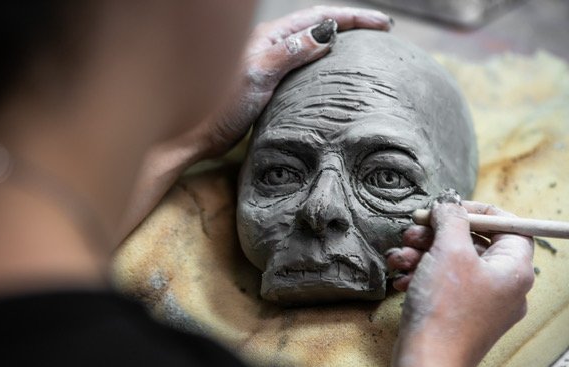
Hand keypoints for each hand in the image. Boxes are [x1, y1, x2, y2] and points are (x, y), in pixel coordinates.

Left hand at [187, 6, 392, 159]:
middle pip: (317, 27)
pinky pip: (303, 69)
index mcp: (269, 38)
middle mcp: (270, 47)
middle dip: (350, 25)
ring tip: (363, 50)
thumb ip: (289, 53)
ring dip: (338, 44)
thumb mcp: (258, 74)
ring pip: (311, 47)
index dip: (352, 19)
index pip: (318, 18)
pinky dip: (323, 67)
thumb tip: (325, 33)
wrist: (196, 134)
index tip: (383, 25)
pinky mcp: (268, 88)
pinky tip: (332, 77)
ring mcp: (269, 67)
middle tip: (381, 32)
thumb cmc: (220, 105)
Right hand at [385, 200, 533, 366]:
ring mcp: (482, 303)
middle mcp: (504, 286)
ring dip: (422, 254)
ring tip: (399, 257)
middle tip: (413, 231)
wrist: (427, 362)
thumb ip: (451, 219)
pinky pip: (443, 285)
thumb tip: (448, 205)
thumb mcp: (448, 250)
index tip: (447, 208)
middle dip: (437, 233)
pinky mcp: (459, 316)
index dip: (476, 211)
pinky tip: (401, 279)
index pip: (508, 225)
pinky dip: (421, 276)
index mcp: (514, 269)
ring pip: (453, 263)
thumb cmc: (445, 308)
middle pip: (474, 243)